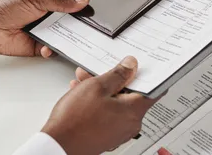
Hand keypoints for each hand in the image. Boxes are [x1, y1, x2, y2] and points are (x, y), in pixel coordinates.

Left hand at [0, 0, 88, 57]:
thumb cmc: (4, 6)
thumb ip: (60, 0)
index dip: (83, 2)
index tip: (95, 6)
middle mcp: (48, 14)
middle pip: (72, 19)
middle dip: (80, 23)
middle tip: (89, 26)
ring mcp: (44, 30)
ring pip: (64, 36)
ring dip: (68, 38)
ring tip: (73, 38)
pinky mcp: (37, 46)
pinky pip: (52, 49)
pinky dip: (52, 49)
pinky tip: (47, 47)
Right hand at [43, 57, 158, 154]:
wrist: (57, 146)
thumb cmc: (75, 121)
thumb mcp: (97, 87)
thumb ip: (118, 74)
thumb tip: (131, 65)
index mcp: (133, 111)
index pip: (153, 90)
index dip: (148, 75)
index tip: (142, 65)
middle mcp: (129, 124)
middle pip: (130, 94)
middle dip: (115, 79)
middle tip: (103, 70)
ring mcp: (118, 131)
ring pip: (115, 102)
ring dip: (102, 89)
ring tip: (85, 79)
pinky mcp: (106, 135)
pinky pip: (107, 113)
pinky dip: (98, 101)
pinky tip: (82, 92)